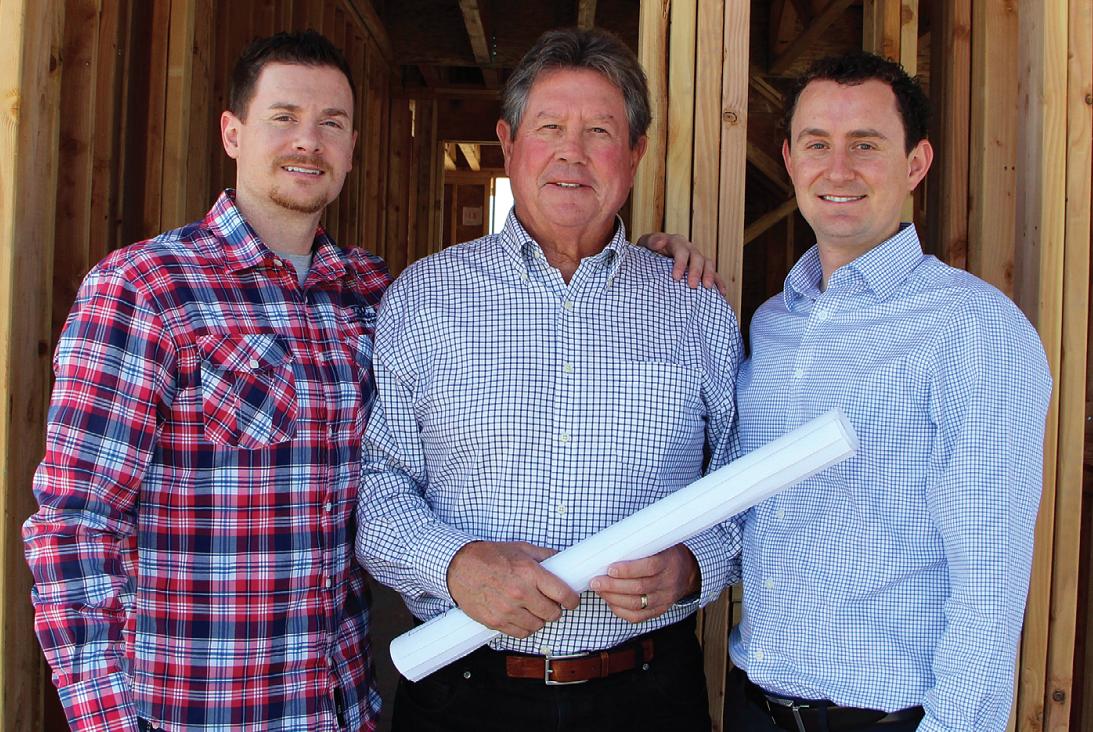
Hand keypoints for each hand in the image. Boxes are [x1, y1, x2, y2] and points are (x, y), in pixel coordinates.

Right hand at [447, 540, 580, 637]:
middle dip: (555, 609)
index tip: (571, 600)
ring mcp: (507, 610)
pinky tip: (521, 616)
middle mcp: (520, 593)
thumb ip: (544, 556)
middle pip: (553, 614)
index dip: (572, 600)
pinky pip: (520, 633)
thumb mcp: (520, 548)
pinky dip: (525, 627)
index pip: (562, 594)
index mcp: (529, 573)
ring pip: (538, 626)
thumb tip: (562, 561)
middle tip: (550, 603)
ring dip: (539, 619)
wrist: (459, 566)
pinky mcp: (496, 621)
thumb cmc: (489, 556)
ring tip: (534, 609)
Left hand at [588, 544, 698, 622]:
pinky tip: (610, 601)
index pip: (649, 567)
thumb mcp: (658, 543)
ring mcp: (664, 599)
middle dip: (613, 585)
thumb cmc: (664, 553)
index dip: (628, 570)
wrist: (686, 572)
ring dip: (613, 598)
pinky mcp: (659, 610)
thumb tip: (610, 543)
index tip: (610, 568)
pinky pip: (637, 616)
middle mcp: (668, 583)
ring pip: (636, 604)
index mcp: (668, 562)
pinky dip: (620, 610)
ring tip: (599, 590)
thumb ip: (640, 544)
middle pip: (639, 588)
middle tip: (595, 581)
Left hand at [635, 232, 725, 295]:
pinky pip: (714, 274)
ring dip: (709, 275)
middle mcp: (689, 249)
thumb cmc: (647, 252)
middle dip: (696, 271)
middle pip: (697, 258)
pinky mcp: (702, 270)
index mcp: (676, 242)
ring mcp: (697, 259)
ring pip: (708, 264)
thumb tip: (661, 242)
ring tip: (707, 288)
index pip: (681, 250)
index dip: (680, 263)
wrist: (651, 258)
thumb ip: (652, 241)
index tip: (676, 277)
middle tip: (692, 286)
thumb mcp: (645, 244)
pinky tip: (722, 293)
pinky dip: (719, 282)